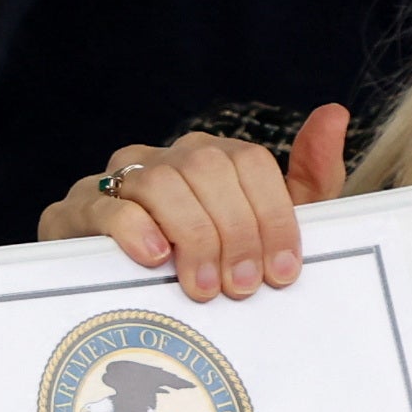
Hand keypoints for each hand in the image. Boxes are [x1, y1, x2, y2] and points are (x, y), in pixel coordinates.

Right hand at [37, 106, 348, 299]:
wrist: (116, 298)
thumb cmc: (201, 265)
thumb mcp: (264, 230)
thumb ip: (308, 179)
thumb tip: (336, 112)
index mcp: (211, 158)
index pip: (249, 161)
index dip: (272, 215)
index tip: (283, 271)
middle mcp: (165, 158)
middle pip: (209, 170)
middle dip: (235, 231)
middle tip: (242, 286)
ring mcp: (117, 179)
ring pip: (161, 182)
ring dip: (191, 235)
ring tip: (202, 285)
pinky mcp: (75, 210)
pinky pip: (105, 204)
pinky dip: (133, 228)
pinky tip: (153, 257)